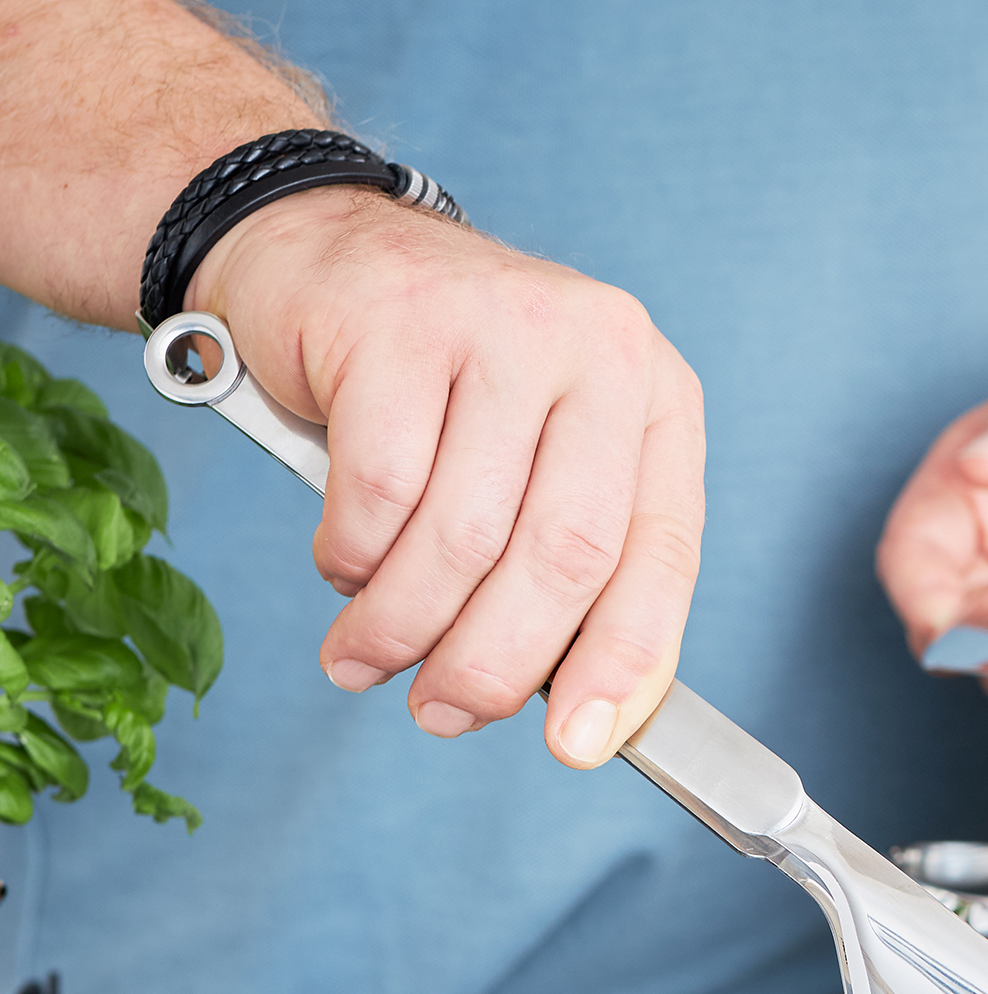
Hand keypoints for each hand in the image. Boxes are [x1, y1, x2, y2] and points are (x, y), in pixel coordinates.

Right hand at [188, 187, 703, 765]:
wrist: (321, 248)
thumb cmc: (444, 384)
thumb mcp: (540, 461)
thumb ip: (571, 571)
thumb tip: (584, 718)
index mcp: (655, 399)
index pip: (660, 555)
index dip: (623, 663)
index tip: (580, 745)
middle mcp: (598, 352)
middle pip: (564, 555)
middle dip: (498, 662)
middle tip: (443, 714)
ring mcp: (503, 327)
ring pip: (462, 535)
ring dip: (405, 625)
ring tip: (366, 659)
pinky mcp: (400, 324)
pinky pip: (378, 492)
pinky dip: (351, 556)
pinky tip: (341, 567)